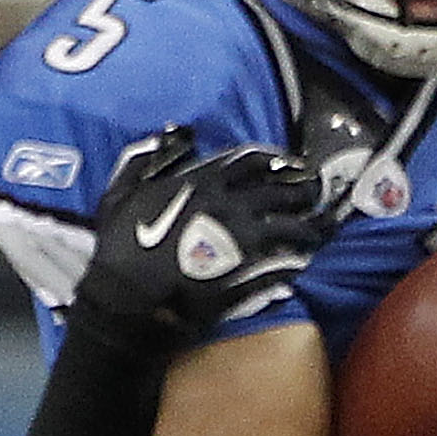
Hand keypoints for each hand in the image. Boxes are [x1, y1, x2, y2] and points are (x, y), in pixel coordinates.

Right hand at [78, 128, 321, 349]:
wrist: (128, 299)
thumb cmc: (120, 250)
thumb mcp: (119, 194)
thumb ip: (143, 160)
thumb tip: (169, 136)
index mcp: (200, 181)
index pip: (251, 159)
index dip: (274, 159)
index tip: (287, 164)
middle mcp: (229, 202)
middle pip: (282, 188)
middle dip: (302, 189)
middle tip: (312, 193)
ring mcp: (243, 237)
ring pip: (291, 224)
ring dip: (308, 226)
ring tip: (316, 231)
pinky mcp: (249, 271)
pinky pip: (285, 261)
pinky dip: (296, 260)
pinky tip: (301, 263)